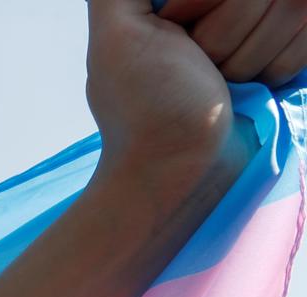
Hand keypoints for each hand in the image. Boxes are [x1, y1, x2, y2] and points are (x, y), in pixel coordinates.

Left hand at [86, 0, 306, 199]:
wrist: (182, 171)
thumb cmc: (144, 110)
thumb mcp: (116, 34)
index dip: (200, 4)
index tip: (178, 30)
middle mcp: (236, 3)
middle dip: (227, 33)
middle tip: (201, 66)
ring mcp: (272, 19)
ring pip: (293, 4)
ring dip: (254, 55)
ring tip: (224, 82)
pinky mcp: (298, 42)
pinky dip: (283, 64)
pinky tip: (256, 87)